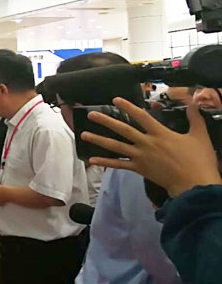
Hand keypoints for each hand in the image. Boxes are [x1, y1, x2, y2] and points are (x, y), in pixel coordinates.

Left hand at [81, 98, 220, 196]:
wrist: (194, 184)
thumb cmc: (198, 160)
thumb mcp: (199, 136)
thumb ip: (194, 117)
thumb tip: (193, 102)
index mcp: (160, 133)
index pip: (141, 116)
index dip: (128, 107)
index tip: (115, 99)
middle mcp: (147, 143)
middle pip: (123, 129)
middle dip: (106, 121)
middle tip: (91, 115)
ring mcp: (140, 157)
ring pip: (116, 146)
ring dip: (99, 140)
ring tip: (83, 135)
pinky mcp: (139, 169)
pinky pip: (119, 165)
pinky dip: (105, 162)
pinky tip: (92, 160)